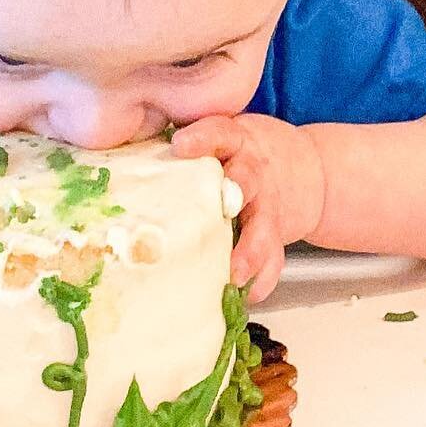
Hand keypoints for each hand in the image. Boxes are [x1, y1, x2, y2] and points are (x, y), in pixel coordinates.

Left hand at [170, 114, 325, 301]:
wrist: (308, 169)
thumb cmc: (242, 154)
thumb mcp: (222, 138)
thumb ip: (185, 148)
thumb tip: (116, 162)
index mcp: (234, 142)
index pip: (219, 132)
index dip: (201, 137)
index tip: (180, 145)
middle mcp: (253, 171)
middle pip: (247, 177)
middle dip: (236, 191)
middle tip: (224, 207)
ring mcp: (268, 204)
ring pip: (263, 224)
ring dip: (250, 250)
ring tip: (235, 272)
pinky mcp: (278, 233)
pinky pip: (275, 258)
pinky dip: (263, 278)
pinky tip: (250, 294)